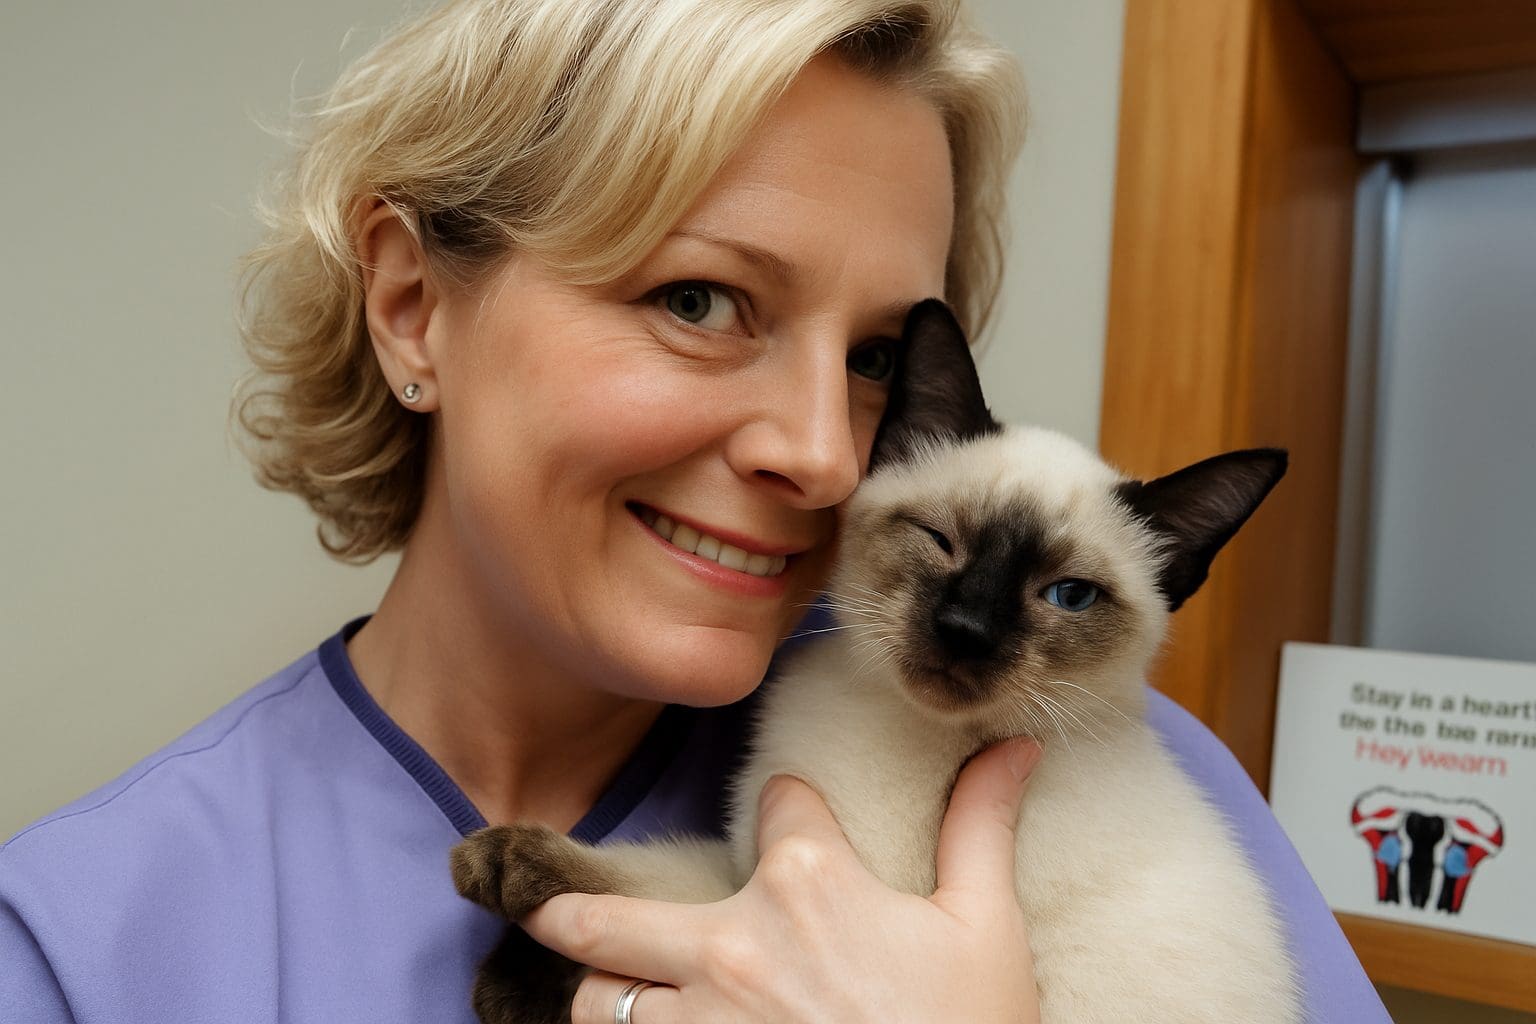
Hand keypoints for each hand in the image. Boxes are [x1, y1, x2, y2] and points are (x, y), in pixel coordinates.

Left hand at [520, 737, 1044, 1023]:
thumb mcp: (987, 929)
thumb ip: (980, 828)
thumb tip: (1009, 748)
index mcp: (808, 884)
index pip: (778, 805)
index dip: (792, 809)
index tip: (793, 819)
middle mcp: (731, 944)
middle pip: (609, 915)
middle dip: (569, 908)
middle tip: (546, 908)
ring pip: (597, 999)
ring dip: (602, 992)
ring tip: (611, 993)